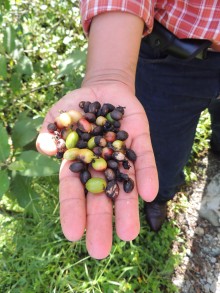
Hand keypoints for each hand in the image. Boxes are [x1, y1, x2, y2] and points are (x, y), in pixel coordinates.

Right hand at [36, 82, 157, 258]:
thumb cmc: (77, 108)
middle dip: (101, 221)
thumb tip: (46, 147)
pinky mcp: (140, 142)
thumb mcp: (59, 117)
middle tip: (100, 250)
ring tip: (129, 234)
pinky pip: (144, 160)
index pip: (74, 191)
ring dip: (127, 209)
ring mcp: (122, 155)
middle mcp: (102, 166)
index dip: (73, 210)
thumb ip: (52, 132)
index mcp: (79, 164)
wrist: (103, 91)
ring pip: (125, 185)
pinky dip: (146, 175)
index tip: (73, 234)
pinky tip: (148, 193)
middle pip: (101, 196)